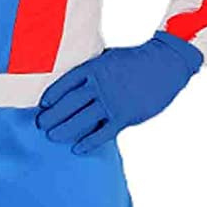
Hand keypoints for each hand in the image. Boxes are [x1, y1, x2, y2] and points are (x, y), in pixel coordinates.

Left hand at [36, 32, 201, 156]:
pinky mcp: (125, 116)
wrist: (166, 64)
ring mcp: (112, 101)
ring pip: (81, 120)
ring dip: (64, 129)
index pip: (66, 83)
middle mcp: (100, 85)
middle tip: (40, 124)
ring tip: (51, 136)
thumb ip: (93, 68)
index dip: (53, 94)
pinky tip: (77, 149)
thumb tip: (76, 79)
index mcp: (94, 68)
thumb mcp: (110, 57)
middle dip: (52, 115)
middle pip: (69, 104)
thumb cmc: (137, 60)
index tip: (43, 105)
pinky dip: (89, 142)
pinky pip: (102, 133)